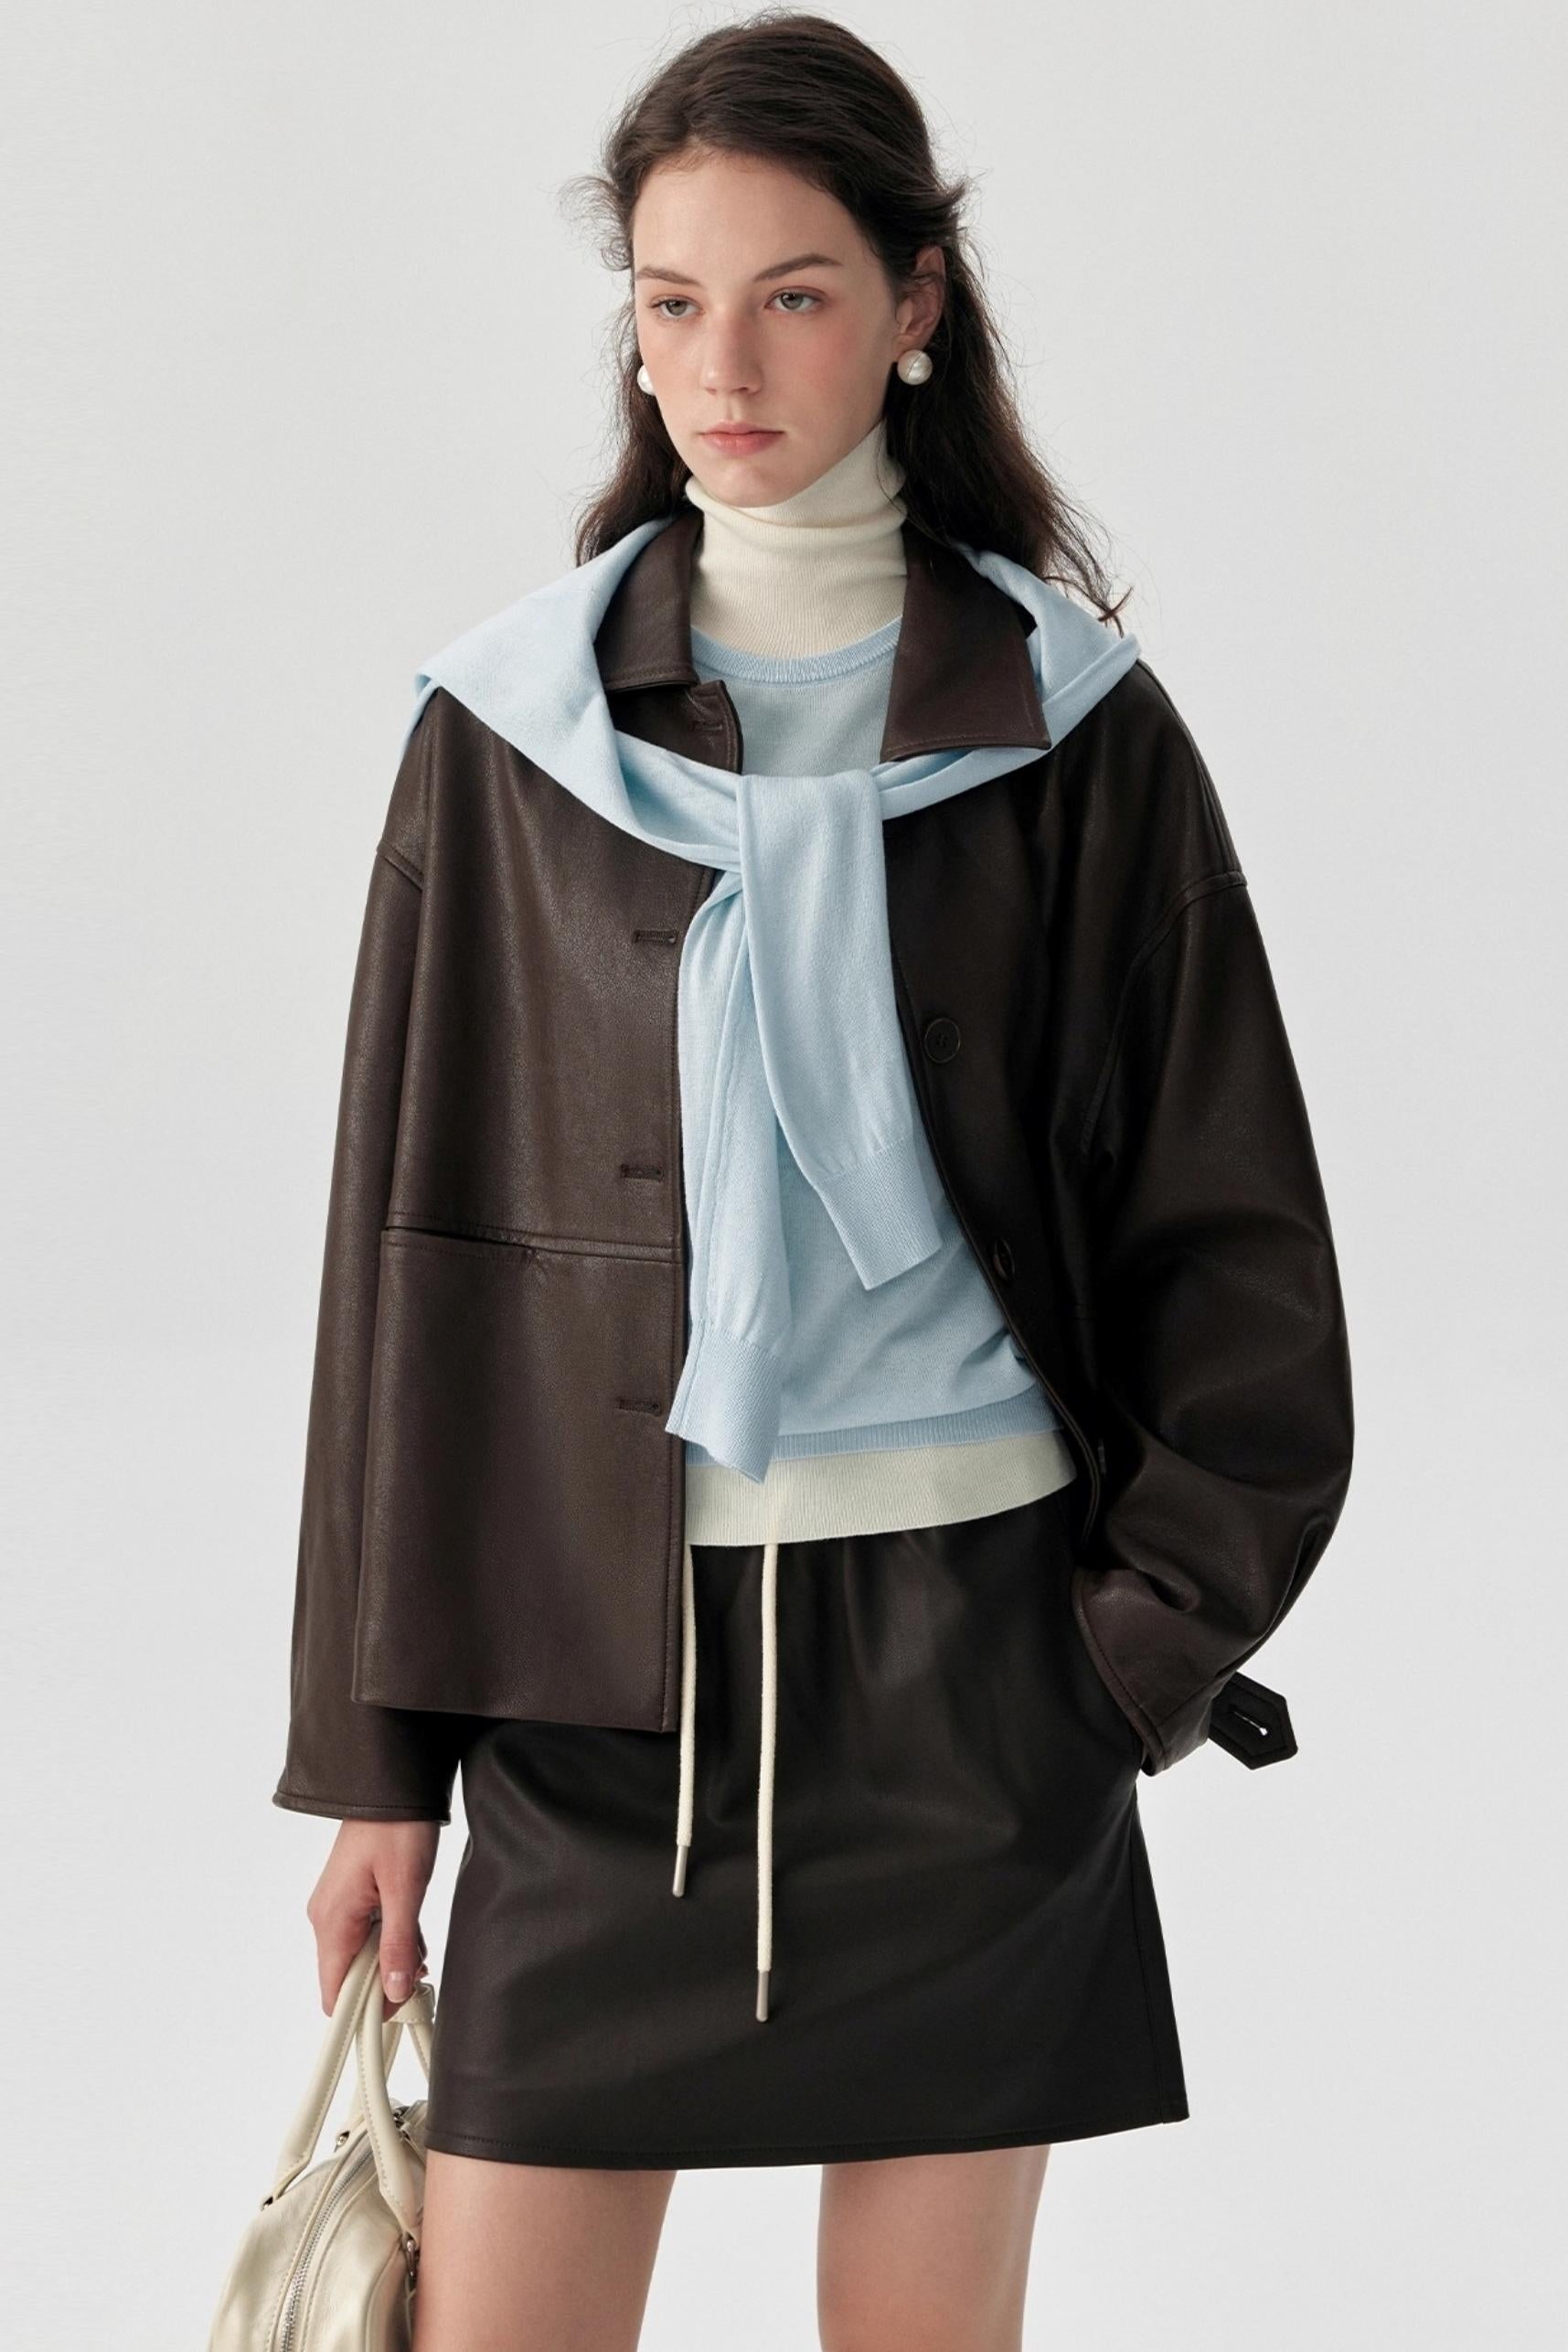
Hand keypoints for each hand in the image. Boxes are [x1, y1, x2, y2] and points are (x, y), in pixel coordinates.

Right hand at [305, 1818, 439, 2018]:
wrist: (392, 1784)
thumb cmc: (396, 1828)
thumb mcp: (406, 1890)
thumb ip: (399, 1945)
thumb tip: (396, 1991)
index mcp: (332, 1920)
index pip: (334, 1993)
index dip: (364, 2010)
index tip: (398, 2008)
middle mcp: (326, 1917)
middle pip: (348, 1977)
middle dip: (385, 1981)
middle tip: (419, 1971)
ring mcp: (337, 1907)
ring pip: (360, 1956)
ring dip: (390, 1958)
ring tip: (419, 1944)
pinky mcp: (351, 1897)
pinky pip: (366, 1935)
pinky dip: (389, 1940)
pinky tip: (412, 1930)